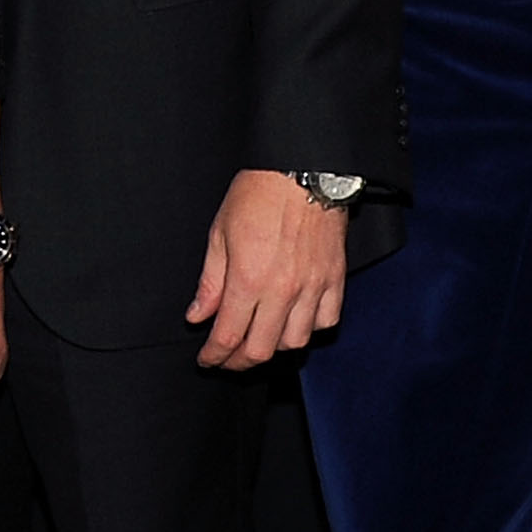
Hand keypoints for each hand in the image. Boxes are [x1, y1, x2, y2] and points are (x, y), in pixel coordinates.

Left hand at [187, 169, 344, 367]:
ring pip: (295, 342)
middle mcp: (282, 291)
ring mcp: (312, 287)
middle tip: (227, 359)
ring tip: (260, 339)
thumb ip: (210, 282)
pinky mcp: (334, 279)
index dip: (214, 356)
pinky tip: (295, 321)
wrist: (303, 170)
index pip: (228, 337)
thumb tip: (197, 315)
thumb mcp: (220, 234)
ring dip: (274, 347)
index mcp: (248, 280)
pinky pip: (326, 321)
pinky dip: (310, 328)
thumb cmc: (258, 194)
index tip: (207, 359)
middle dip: (238, 362)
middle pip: (261, 350)